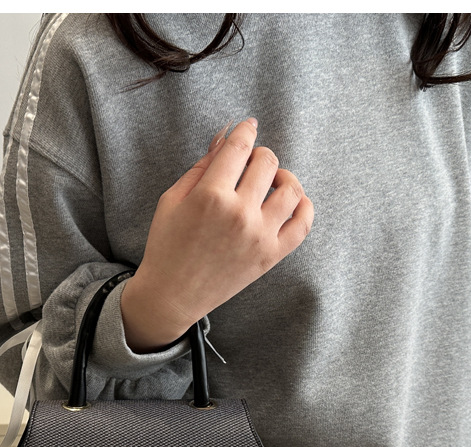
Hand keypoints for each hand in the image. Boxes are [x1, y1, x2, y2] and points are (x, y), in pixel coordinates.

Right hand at [121, 117, 313, 351]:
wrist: (172, 296)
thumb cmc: (167, 247)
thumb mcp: (172, 200)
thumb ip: (201, 167)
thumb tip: (225, 138)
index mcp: (210, 196)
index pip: (239, 147)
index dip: (245, 130)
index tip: (249, 126)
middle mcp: (239, 214)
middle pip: (267, 162)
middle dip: (259, 156)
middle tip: (249, 164)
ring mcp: (259, 236)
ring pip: (291, 188)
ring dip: (283, 177)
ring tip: (271, 183)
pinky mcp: (271, 256)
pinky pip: (303, 223)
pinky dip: (303, 206)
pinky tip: (291, 202)